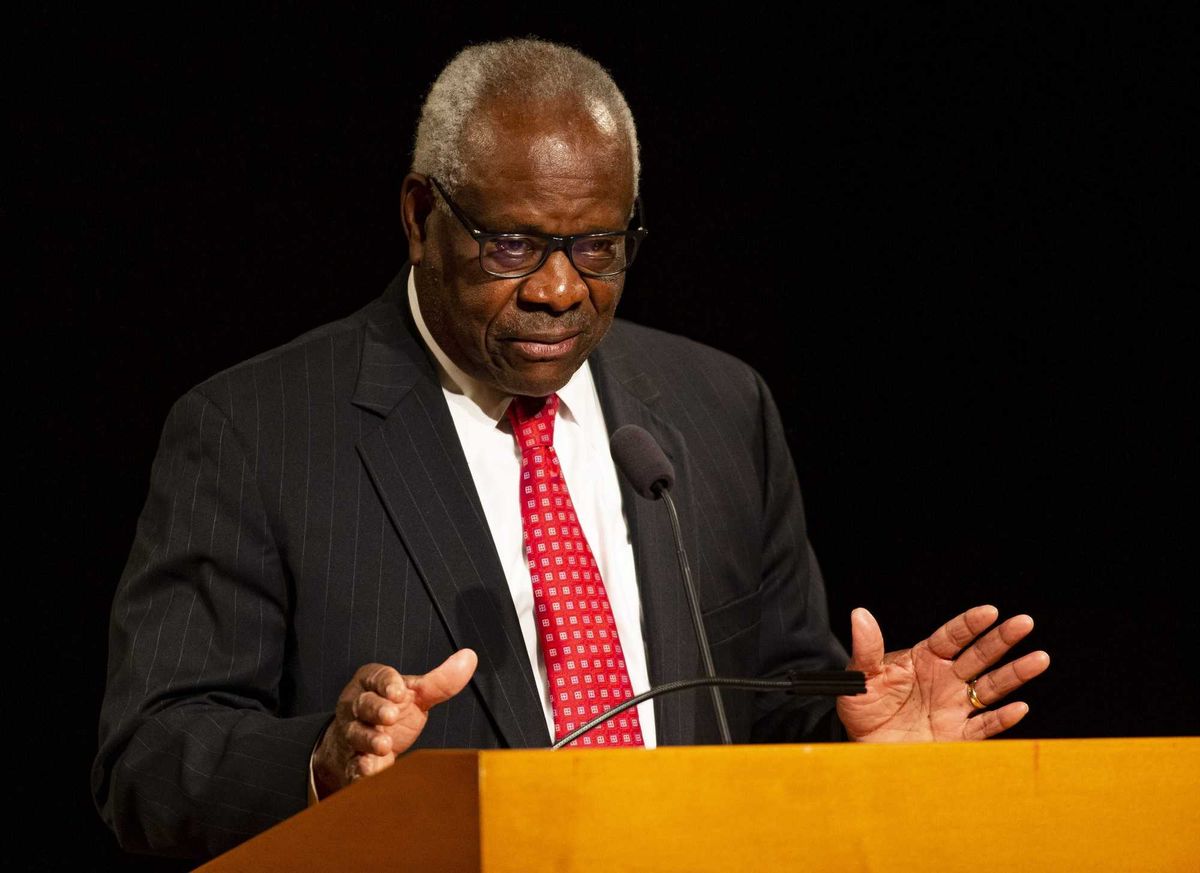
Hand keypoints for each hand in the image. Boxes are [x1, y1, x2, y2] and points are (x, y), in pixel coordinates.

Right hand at [312, 649, 477, 797]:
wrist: (364, 743)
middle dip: (376, 709)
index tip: (399, 692)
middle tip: (390, 715)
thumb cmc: (392, 711)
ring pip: (356, 734)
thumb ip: (440, 680)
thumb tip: (469, 657)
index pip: (377, 677)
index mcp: (372, 683)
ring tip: (383, 745)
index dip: (387, 684)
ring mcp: (352, 733)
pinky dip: (359, 768)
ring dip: (369, 739)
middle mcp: (357, 705)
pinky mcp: (352, 760)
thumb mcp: (416, 695)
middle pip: (363, 703)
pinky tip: (368, 771)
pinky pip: (352, 764)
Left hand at [835, 605, 1048, 741]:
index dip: (970, 624)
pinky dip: (1002, 718)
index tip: (990, 611)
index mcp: (925, 658)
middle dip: (1002, 639)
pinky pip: (984, 726)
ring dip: (1015, 674)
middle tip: (1024, 623)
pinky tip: (1019, 707)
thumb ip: (866, 648)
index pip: (952, 637)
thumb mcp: (861, 676)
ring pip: (991, 687)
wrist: (863, 745)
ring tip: (1039, 659)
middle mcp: (946, 679)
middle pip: (979, 655)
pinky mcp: (958, 736)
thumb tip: (859, 615)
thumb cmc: (862, 706)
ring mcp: (954, 706)